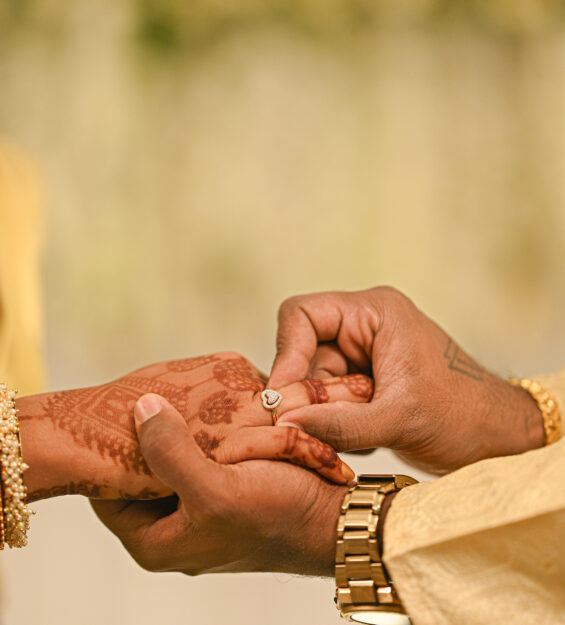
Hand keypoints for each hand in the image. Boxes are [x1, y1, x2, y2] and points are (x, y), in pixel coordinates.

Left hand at [19, 352, 368, 499]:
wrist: (332, 519)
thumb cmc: (277, 516)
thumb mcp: (216, 491)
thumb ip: (171, 454)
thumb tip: (141, 409)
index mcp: (156, 540)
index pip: (106, 494)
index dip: (105, 456)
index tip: (109, 416)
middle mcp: (173, 525)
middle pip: (138, 475)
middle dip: (140, 438)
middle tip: (140, 398)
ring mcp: (197, 506)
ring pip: (168, 461)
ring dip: (171, 431)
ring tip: (168, 396)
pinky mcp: (221, 488)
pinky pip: (196, 455)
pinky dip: (196, 433)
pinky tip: (200, 407)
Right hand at [268, 287, 543, 473]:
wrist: (496, 437)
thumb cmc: (462, 416)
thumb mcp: (397, 420)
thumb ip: (337, 424)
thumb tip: (283, 423)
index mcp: (375, 313)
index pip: (303, 314)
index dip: (286, 353)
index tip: (280, 396)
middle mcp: (364, 326)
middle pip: (304, 351)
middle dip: (307, 392)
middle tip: (311, 429)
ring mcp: (363, 353)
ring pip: (313, 378)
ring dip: (322, 411)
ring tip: (357, 436)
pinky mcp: (364, 378)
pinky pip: (328, 395)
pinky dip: (334, 420)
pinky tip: (365, 437)